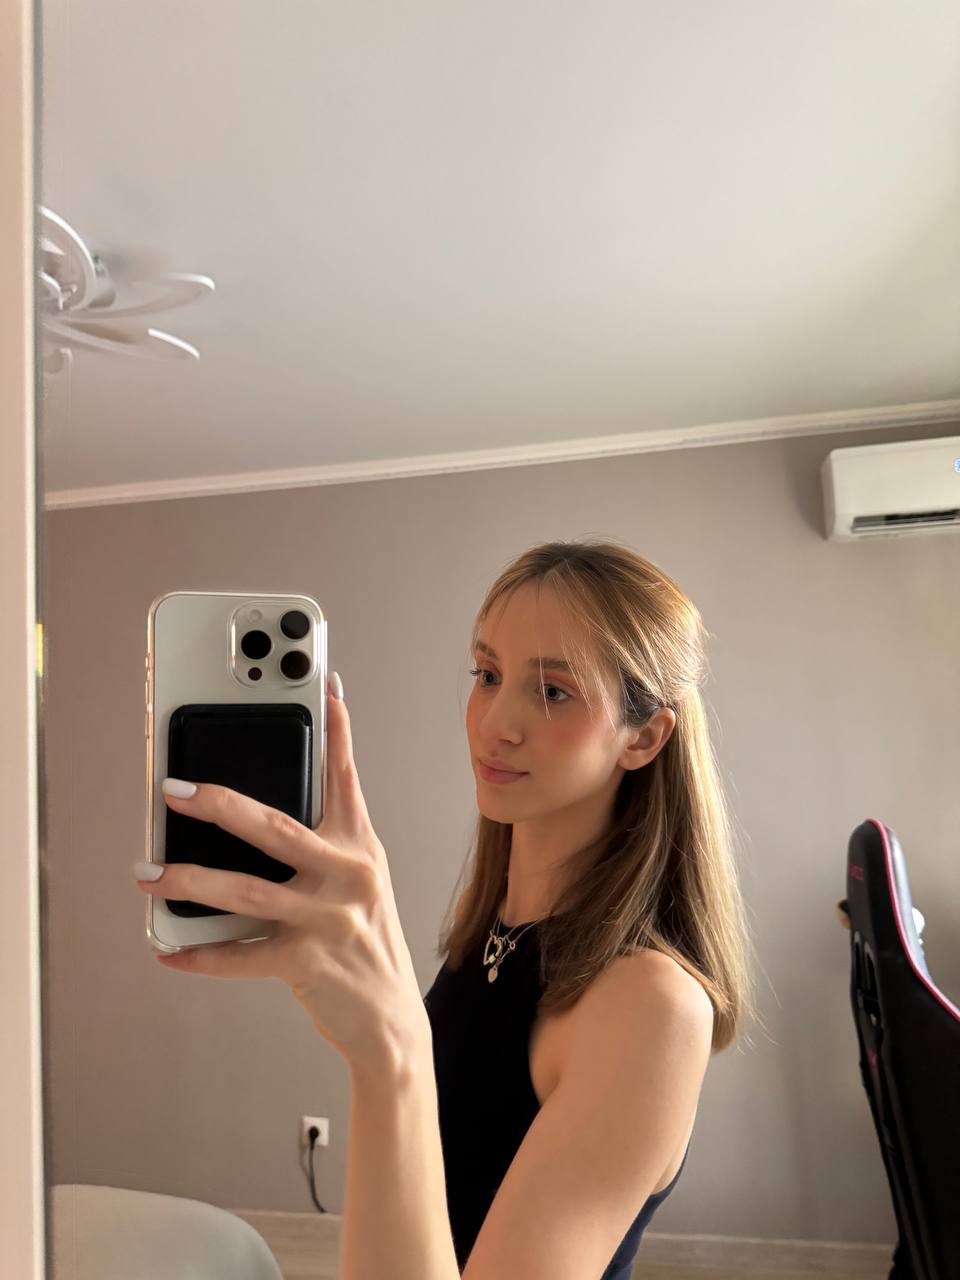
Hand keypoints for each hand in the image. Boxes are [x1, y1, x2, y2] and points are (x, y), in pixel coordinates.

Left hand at [135, 682, 429, 1080]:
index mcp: (359, 846)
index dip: (337, 731)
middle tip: (173, 789)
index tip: (327, 688)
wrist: (391, 1018)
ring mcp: (328, 919)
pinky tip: (168, 951)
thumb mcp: (358, 883)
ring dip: (187, 879)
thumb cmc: (365, 940)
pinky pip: (239, 957)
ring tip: (148, 872)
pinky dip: (199, 955)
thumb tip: (254, 819)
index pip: (346, 777)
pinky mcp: (307, 963)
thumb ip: (321, 848)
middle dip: (219, 804)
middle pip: (275, 827)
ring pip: (245, 890)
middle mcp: (348, 874)